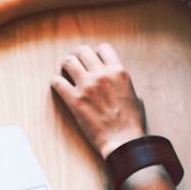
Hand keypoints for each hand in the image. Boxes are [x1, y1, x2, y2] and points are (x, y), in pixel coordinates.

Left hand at [52, 43, 147, 158]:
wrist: (123, 141)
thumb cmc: (131, 121)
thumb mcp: (134, 95)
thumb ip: (123, 82)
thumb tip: (116, 79)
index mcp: (118, 71)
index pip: (103, 48)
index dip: (97, 54)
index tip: (93, 61)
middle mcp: (101, 74)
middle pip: (83, 51)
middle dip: (79, 57)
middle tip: (76, 65)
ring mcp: (87, 86)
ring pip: (68, 61)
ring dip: (66, 65)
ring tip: (65, 72)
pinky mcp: (74, 100)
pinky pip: (57, 82)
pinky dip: (56, 82)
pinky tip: (58, 86)